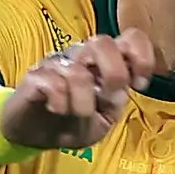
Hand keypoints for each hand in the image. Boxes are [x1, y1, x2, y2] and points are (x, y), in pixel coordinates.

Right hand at [0, 32, 157, 150]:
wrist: (32, 135)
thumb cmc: (70, 122)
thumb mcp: (102, 121)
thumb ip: (115, 103)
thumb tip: (119, 90)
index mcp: (103, 62)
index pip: (131, 38)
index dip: (142, 57)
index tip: (138, 85)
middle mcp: (81, 56)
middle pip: (103, 42)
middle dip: (113, 75)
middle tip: (106, 98)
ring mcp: (57, 63)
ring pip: (78, 72)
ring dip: (83, 103)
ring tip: (76, 114)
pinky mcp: (35, 76)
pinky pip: (54, 84)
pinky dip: (60, 104)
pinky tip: (57, 110)